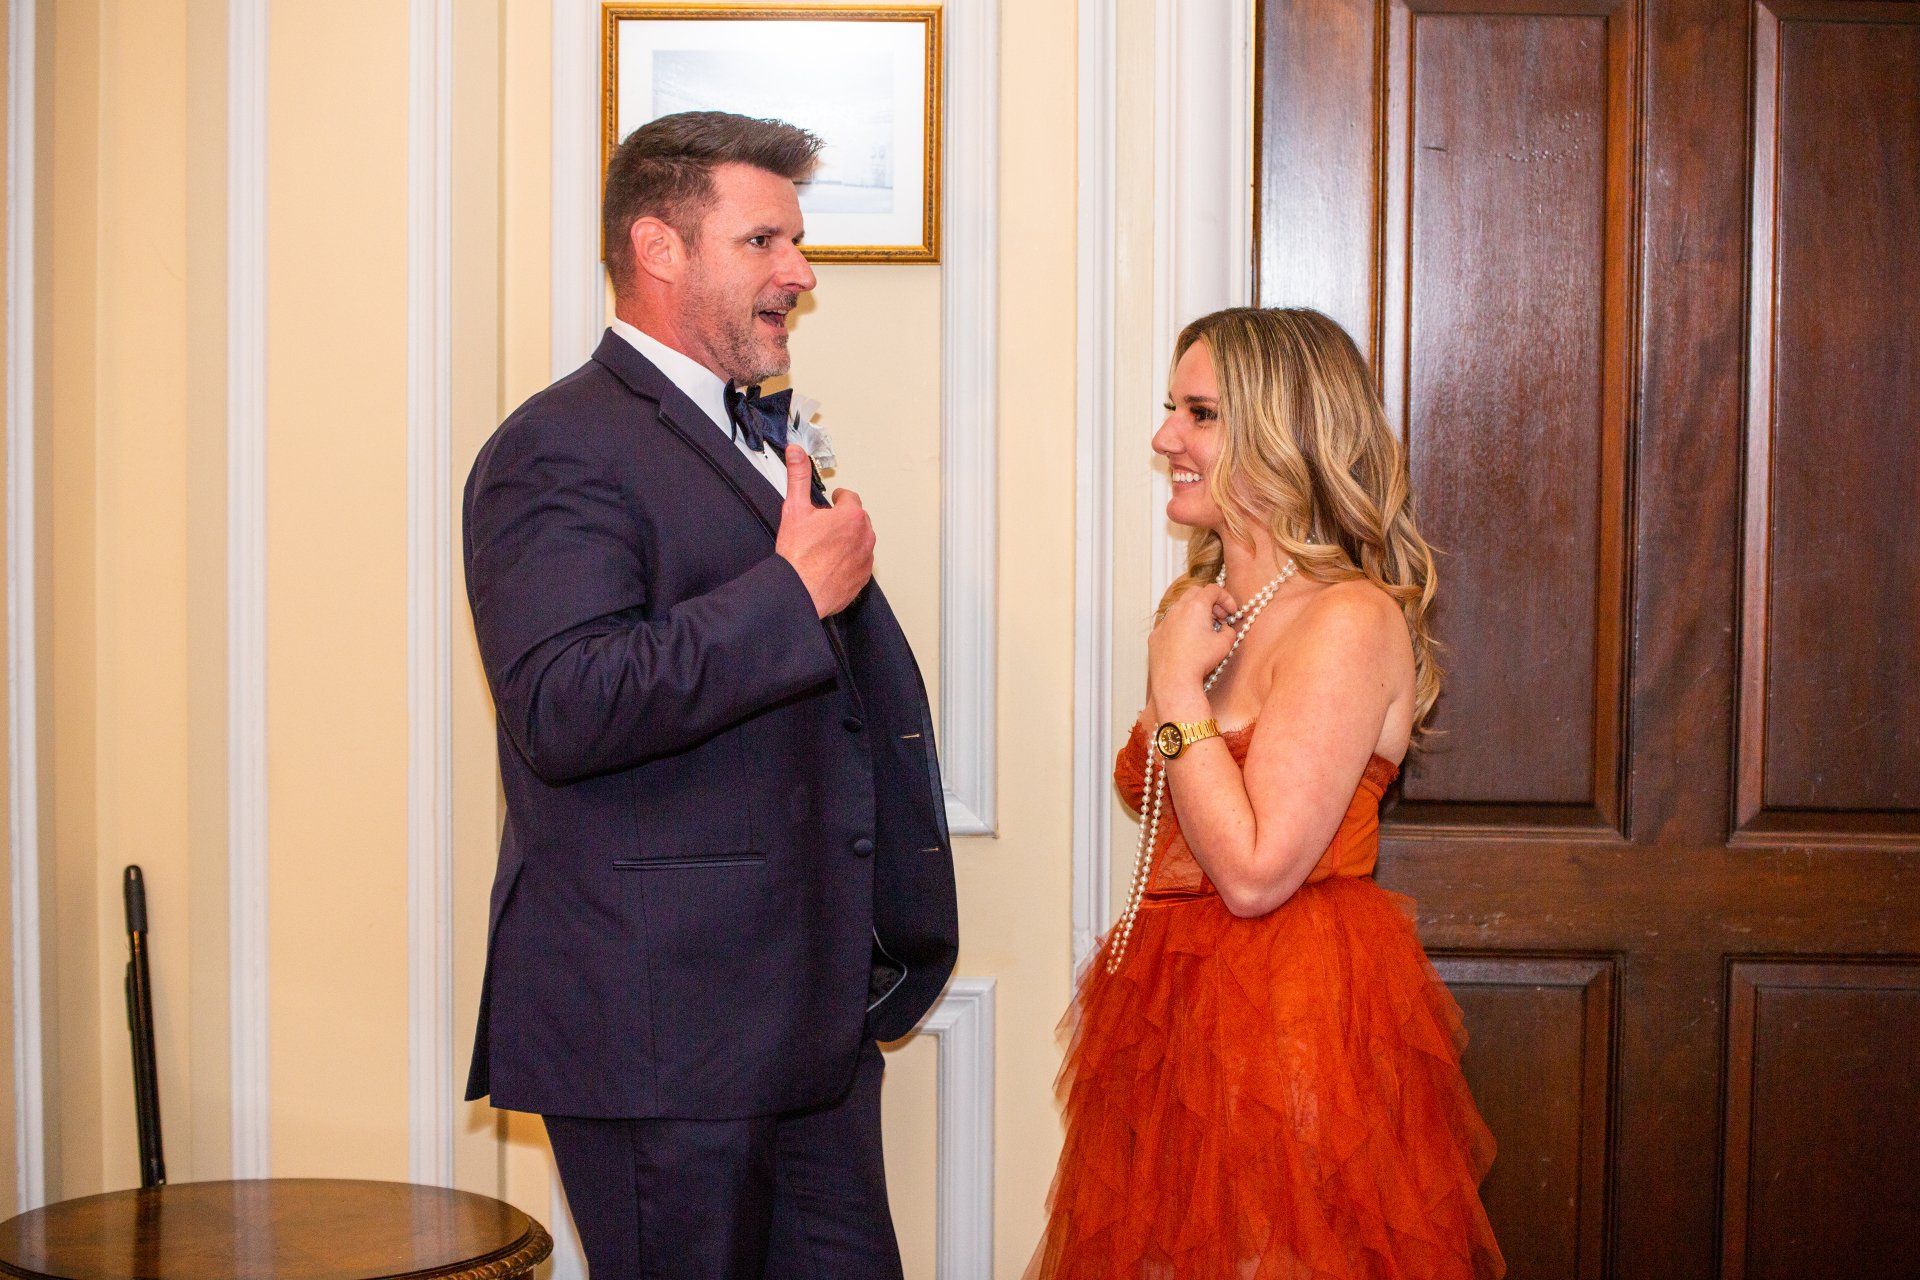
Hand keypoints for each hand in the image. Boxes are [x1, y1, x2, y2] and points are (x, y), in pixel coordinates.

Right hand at [775, 444, 874, 617]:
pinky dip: (850, 560)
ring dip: (848, 539)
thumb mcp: (794, 508)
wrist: (799, 591)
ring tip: (827, 545)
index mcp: (852, 516)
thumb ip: (797, 476)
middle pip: (858, 519)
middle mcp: (865, 536)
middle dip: (843, 519)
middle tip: (825, 525)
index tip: (833, 501)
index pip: (850, 498)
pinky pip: (860, 562)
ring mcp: (866, 558)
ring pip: (861, 541)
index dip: (839, 498)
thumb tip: (796, 452)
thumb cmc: (798, 555)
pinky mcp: (863, 577)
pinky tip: (832, 562)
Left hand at [1147, 583, 1237, 709]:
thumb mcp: (1225, 644)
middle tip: (1220, 617)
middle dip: (1210, 602)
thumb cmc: (1200, 660)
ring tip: (1204, 630)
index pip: (1213, 590)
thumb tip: (1225, 629)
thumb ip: (1229, 631)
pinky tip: (1187, 643)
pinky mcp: (1155, 636)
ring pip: (1180, 608)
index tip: (1232, 612)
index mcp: (1195, 606)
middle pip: (1195, 593)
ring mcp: (1163, 622)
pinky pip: (1169, 625)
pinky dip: (1181, 627)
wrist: (1175, 680)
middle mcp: (1177, 609)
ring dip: (1194, 614)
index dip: (1226, 598)